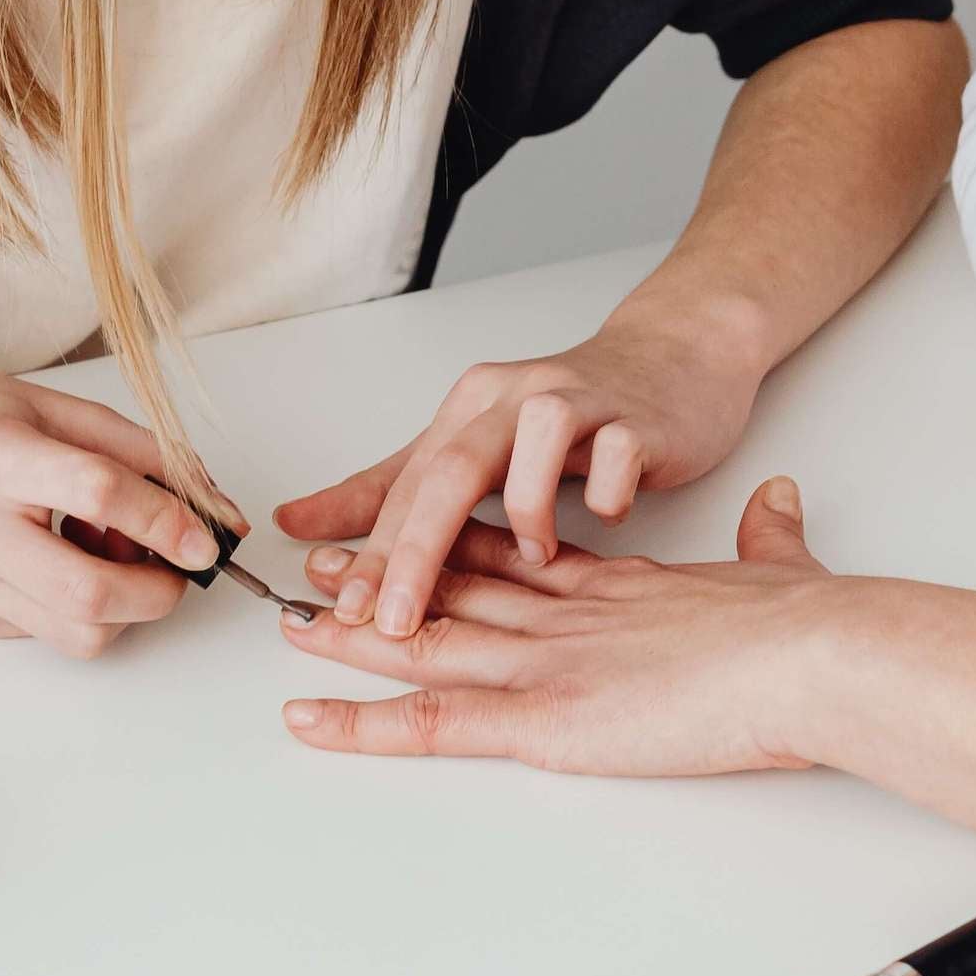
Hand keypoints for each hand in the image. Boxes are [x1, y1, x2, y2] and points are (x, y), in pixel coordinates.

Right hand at [0, 368, 228, 655]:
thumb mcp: (49, 405)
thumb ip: (135, 450)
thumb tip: (210, 504)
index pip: (96, 493)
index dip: (167, 518)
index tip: (209, 534)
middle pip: (87, 594)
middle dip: (158, 591)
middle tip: (179, 563)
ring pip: (76, 634)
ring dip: (126, 607)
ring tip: (112, 552)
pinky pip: (51, 631)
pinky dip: (84, 607)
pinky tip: (66, 558)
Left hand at [273, 292, 771, 636]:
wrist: (678, 356)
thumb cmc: (575, 412)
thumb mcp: (475, 445)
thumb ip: (391, 488)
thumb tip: (297, 521)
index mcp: (470, 409)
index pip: (406, 485)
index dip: (368, 552)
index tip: (335, 613)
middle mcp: (515, 398)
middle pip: (451, 469)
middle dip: (413, 552)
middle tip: (390, 620)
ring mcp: (581, 401)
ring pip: (533, 445)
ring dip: (526, 510)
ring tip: (534, 558)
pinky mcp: (641, 417)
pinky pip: (617, 454)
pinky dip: (606, 494)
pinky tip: (606, 519)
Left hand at [277, 477, 851, 774]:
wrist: (814, 650)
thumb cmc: (808, 623)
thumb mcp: (780, 566)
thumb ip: (768, 540)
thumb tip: (779, 505)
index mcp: (620, 581)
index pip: (520, 549)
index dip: (461, 539)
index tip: (419, 529)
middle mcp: (569, 606)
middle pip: (455, 577)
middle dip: (386, 569)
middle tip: (322, 564)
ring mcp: (549, 657)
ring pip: (427, 635)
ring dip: (355, 631)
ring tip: (292, 623)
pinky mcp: (544, 714)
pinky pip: (431, 719)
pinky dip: (364, 722)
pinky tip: (312, 719)